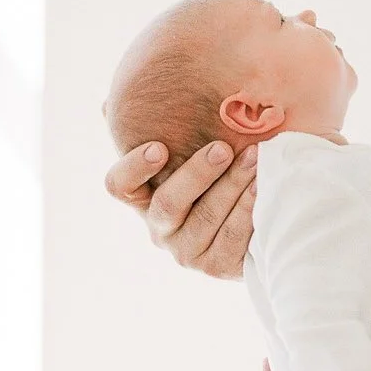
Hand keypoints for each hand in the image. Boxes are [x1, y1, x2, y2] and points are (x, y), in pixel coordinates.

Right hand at [104, 139, 257, 279]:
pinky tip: (263, 185)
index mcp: (143, 198)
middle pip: (168, 203)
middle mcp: (160, 228)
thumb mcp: (184, 153)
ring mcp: (187, 251)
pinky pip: (232, 237)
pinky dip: (249, 208)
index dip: (134, 168)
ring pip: (206, 218)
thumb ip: (156, 128)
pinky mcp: (217, 266)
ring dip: (232, 185)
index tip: (159, 147)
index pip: (119, 186)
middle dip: (197, 173)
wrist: (253, 226)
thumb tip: (108, 105)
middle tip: (222, 148)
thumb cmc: (212, 178)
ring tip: (254, 158)